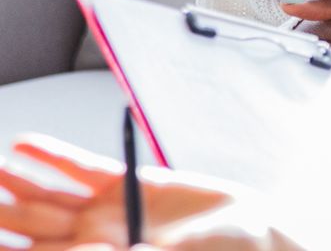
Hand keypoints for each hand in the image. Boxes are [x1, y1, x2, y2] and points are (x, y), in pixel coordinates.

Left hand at [0, 134, 232, 248]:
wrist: (249, 237)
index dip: (11, 247)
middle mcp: (93, 243)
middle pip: (31, 230)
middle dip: (0, 217)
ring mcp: (106, 214)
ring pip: (46, 198)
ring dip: (13, 185)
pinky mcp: (128, 185)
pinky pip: (81, 169)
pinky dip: (53, 157)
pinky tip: (24, 146)